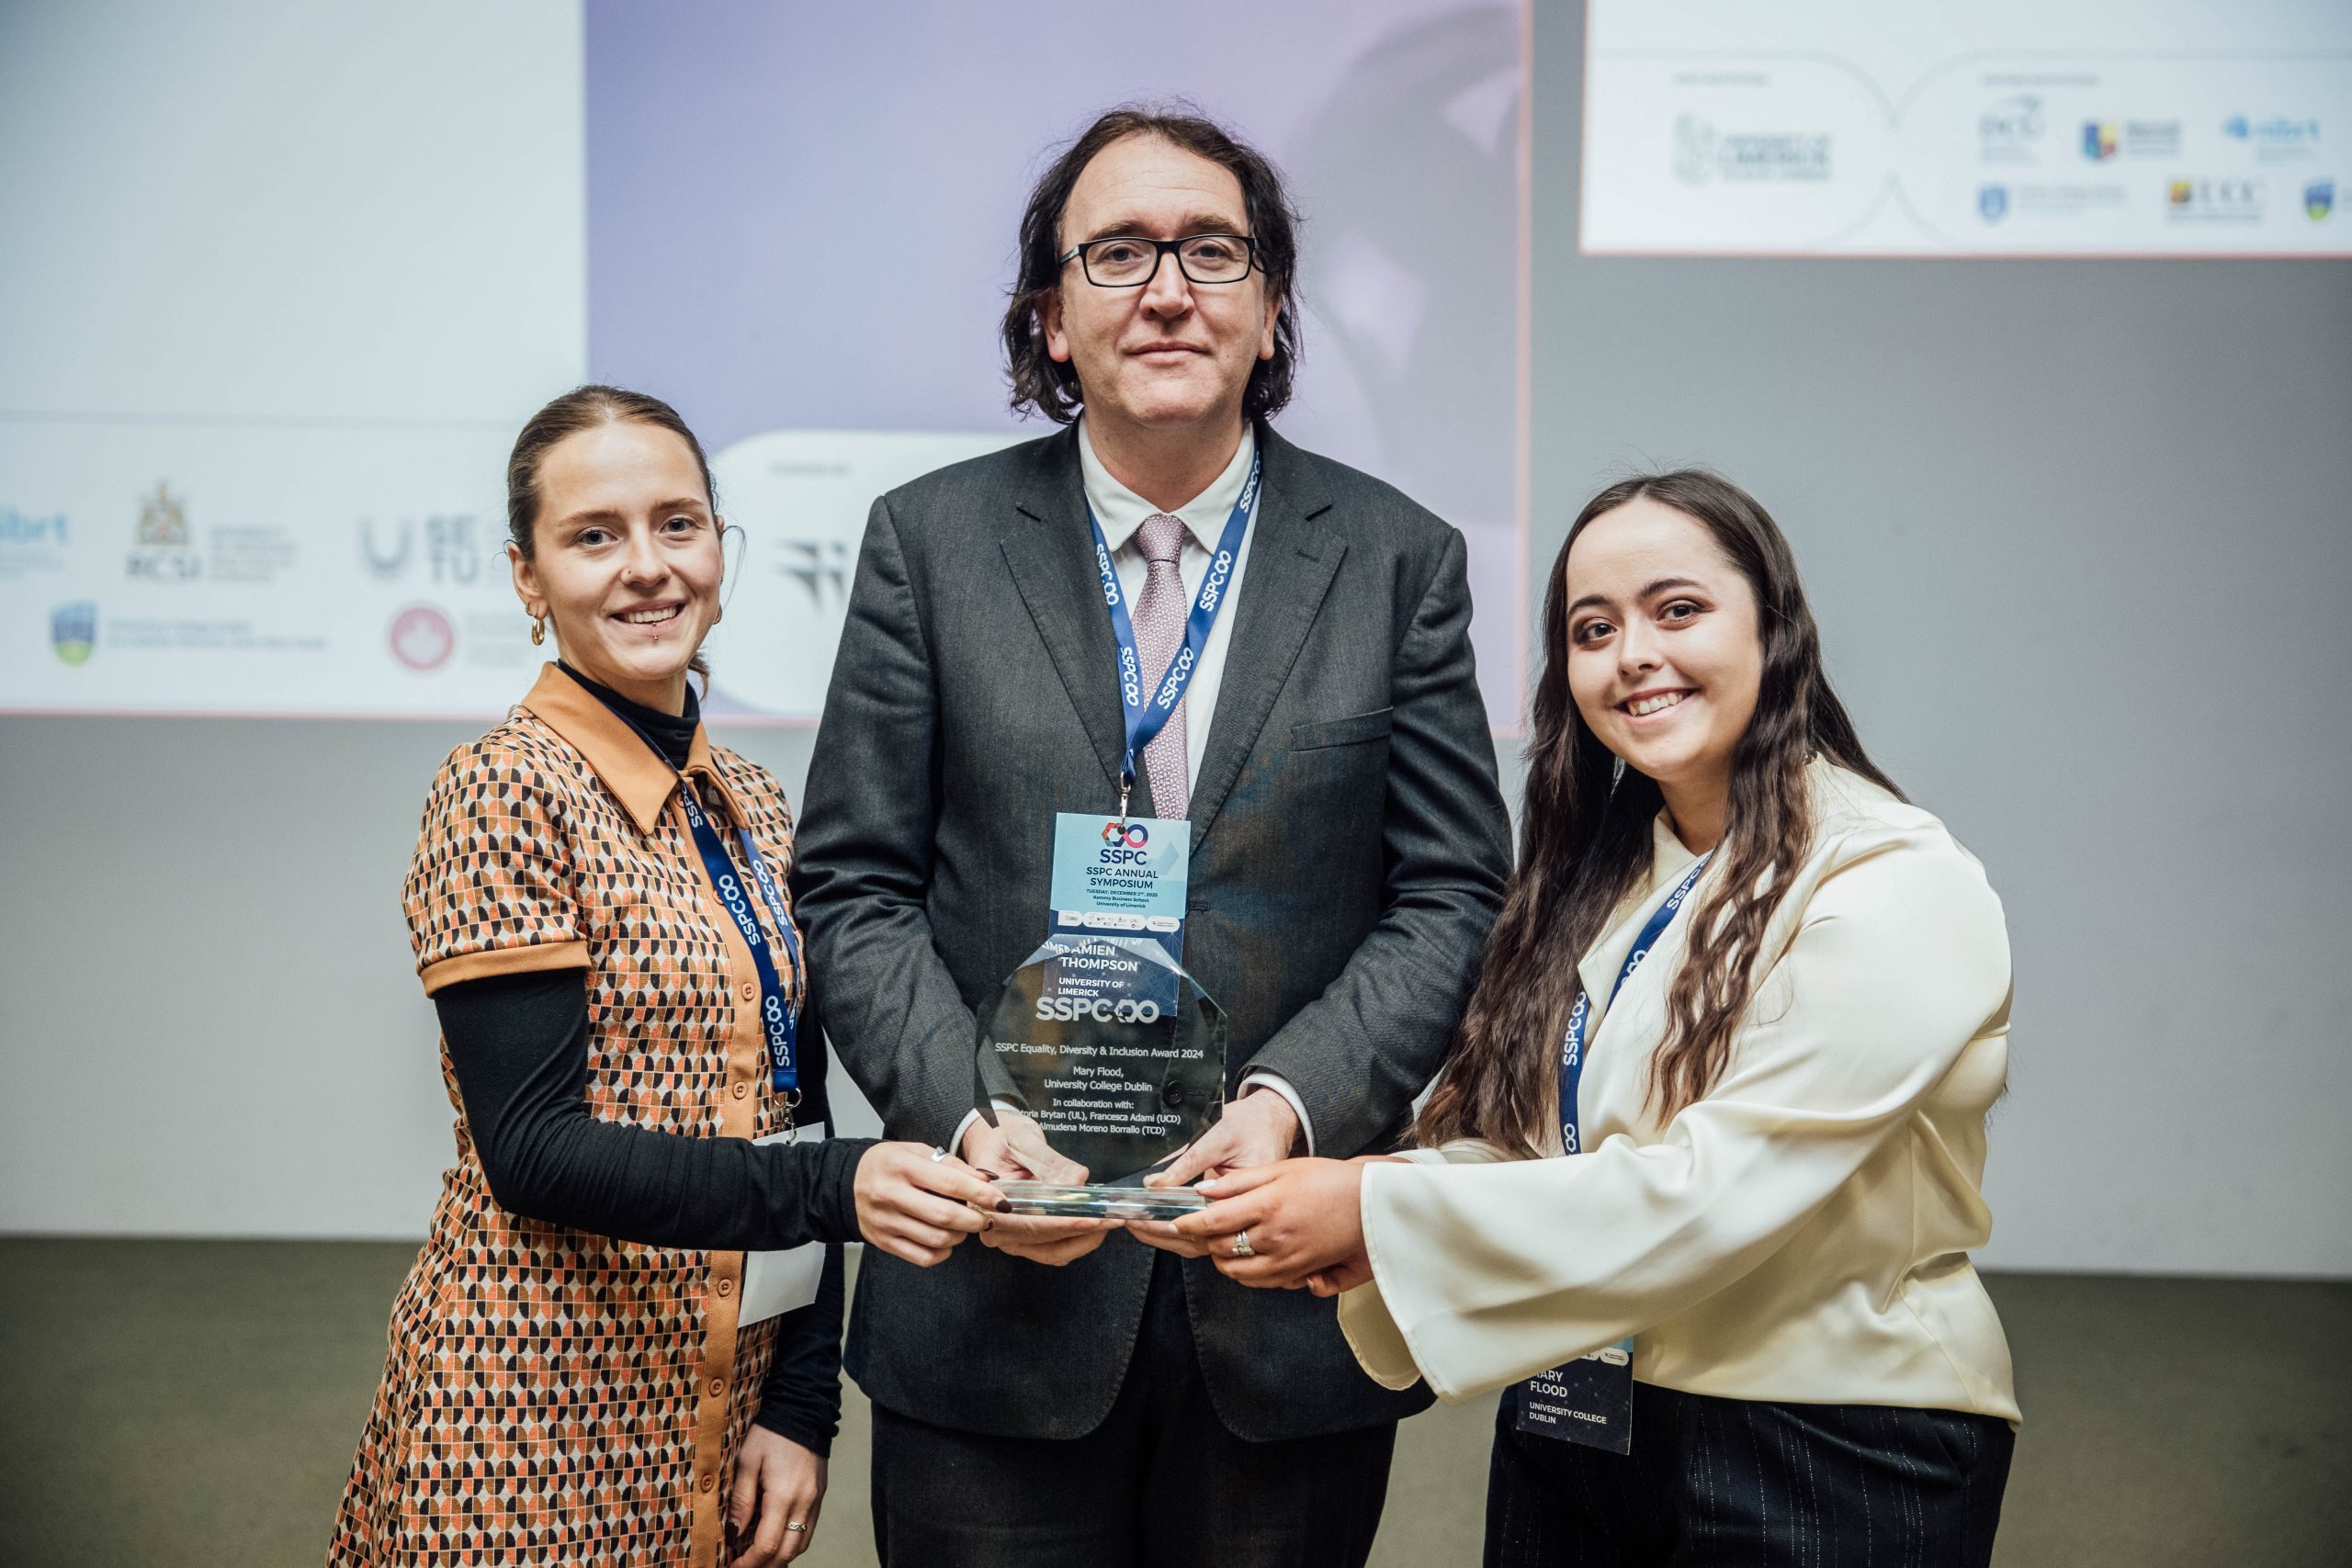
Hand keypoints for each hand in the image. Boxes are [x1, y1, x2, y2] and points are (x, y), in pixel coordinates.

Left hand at [726, 1425, 825, 1564]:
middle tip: (742, 1567)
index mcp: (784, 1495)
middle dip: (763, 1567)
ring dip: (779, 1558)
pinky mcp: (819, 1495)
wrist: (803, 1409)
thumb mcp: (747, 1461)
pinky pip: (808, 1531)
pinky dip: (792, 1543)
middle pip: (786, 1553)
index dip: (747, 1563)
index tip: (731, 1566)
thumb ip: (741, 1500)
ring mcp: (815, 1500)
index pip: (766, 1545)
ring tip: (758, 1559)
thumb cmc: (771, 1432)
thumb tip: (733, 1534)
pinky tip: (776, 1541)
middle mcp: (804, 1503)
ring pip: (800, 1546)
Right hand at [852, 1142, 999, 1266]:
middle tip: (986, 1216)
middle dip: (975, 1219)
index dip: (981, 1193)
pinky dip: (942, 1253)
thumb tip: (986, 1180)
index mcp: (902, 1166)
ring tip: (965, 1226)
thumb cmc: (887, 1164)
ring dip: (961, 1236)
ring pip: (937, 1240)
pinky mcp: (883, 1242)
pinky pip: (922, 1257)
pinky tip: (946, 1241)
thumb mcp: (917, 1152)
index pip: (950, 1182)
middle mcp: (891, 1195)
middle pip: (945, 1216)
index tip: (1000, 1200)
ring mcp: (886, 1222)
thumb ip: (952, 1164)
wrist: (846, 1183)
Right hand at [963, 1111, 1116, 1266]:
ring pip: (1054, 1251)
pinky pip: (1055, 1250)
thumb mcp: (1023, 1140)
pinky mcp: (1026, 1238)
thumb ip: (1051, 1162)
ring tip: (1109, 1220)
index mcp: (988, 1203)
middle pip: (1045, 1240)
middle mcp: (996, 1227)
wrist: (990, 1138)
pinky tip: (1095, 1225)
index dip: (1064, 1224)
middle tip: (1113, 1218)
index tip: (1092, 1220)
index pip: (1030, 1222)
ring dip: (1084, 1240)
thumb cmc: (1000, 1137)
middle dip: (1083, 1231)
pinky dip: (1078, 1241)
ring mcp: (1011, 1237)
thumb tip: (1079, 1180)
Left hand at [1127, 1088, 1303, 1256]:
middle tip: (1135, 1225)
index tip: (1149, 1219)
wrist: (1274, 1119)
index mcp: (1257, 1196)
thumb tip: (1155, 1182)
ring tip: (1142, 1228)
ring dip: (1174, 1241)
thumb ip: (1189, 1161)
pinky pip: (1214, 1240)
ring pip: (1209, 1246)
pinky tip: (1164, 1231)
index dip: (1177, 1224)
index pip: (1213, 1221)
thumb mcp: (1220, 1136)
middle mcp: (1255, 1217)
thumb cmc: (1252, 1124)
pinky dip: (1188, 1238)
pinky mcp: (1239, 1220)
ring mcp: (1248, 1222)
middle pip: (1208, 1242)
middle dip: (1165, 1236)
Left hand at [1170, 1156, 1392, 1289]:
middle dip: (1202, 1240)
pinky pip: (1258, 1282)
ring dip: (1221, 1258)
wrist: (1371, 1205)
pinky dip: (1243, 1272)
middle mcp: (1274, 1237)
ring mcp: (1286, 1260)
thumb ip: (1240, 1182)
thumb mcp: (1282, 1169)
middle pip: (1220, 1248)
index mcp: (1267, 1206)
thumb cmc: (1329, 1180)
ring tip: (1221, 1242)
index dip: (1188, 1224)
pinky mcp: (1297, 1273)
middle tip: (1197, 1229)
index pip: (1213, 1222)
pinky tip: (1245, 1256)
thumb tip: (1205, 1191)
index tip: (1175, 1223)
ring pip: (1235, 1271)